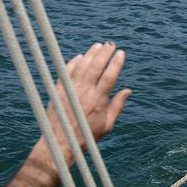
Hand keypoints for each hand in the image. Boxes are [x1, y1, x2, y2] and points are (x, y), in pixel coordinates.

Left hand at [40, 42, 130, 161]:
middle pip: (96, 66)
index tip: (121, 53)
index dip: (116, 63)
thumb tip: (128, 91)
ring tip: (98, 46)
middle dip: (105, 53)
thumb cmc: (87, 137)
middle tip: (111, 44)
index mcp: (99, 100)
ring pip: (82, 66)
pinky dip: (74, 62)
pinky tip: (80, 57)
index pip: (110, 76)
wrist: (61, 142)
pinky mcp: (58, 91)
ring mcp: (70, 90)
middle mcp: (84, 92)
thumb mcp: (108, 125)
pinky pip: (66, 72)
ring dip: (91, 54)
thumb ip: (118, 106)